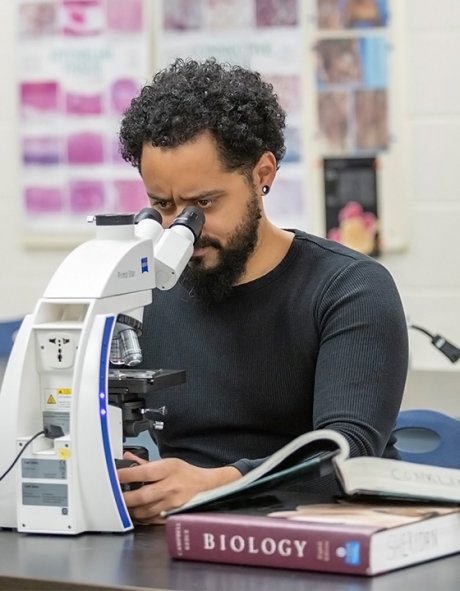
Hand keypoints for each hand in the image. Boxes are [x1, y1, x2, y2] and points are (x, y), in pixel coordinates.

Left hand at [117, 451, 240, 524]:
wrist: (206, 486)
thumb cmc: (186, 473)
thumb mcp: (168, 462)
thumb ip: (145, 463)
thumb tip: (127, 458)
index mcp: (169, 469)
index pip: (145, 473)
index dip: (127, 475)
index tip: (114, 476)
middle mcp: (170, 486)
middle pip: (143, 495)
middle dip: (125, 497)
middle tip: (114, 497)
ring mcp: (172, 502)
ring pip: (145, 510)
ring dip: (131, 510)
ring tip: (122, 506)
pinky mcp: (173, 514)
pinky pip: (152, 519)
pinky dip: (141, 518)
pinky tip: (136, 514)